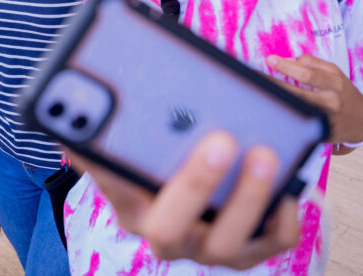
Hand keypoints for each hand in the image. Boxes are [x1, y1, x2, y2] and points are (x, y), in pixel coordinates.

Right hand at [69, 132, 299, 269]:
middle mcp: (167, 238)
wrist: (181, 167)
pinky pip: (272, 240)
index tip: (153, 138)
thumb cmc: (149, 144)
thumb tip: (76, 116)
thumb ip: (97, 131)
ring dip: (248, 199)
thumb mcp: (119, 135)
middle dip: (197, 185)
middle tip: (220, 140)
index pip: (125, 200)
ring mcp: (209, 247)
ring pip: (228, 244)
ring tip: (263, 152)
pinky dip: (284, 214)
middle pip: (173, 231)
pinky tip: (287, 180)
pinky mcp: (247, 245)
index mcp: (129, 209)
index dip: (146, 176)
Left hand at [267, 54, 362, 144]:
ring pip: (298, 110)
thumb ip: (313, 64)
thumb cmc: (344, 93)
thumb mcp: (335, 74)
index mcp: (335, 82)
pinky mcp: (323, 133)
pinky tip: (269, 112)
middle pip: (299, 93)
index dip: (286, 66)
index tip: (269, 60)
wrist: (362, 121)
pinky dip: (285, 117)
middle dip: (276, 85)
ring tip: (258, 94)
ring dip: (278, 102)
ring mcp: (327, 119)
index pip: (308, 72)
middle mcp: (332, 101)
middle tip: (255, 77)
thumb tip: (288, 60)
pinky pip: (301, 125)